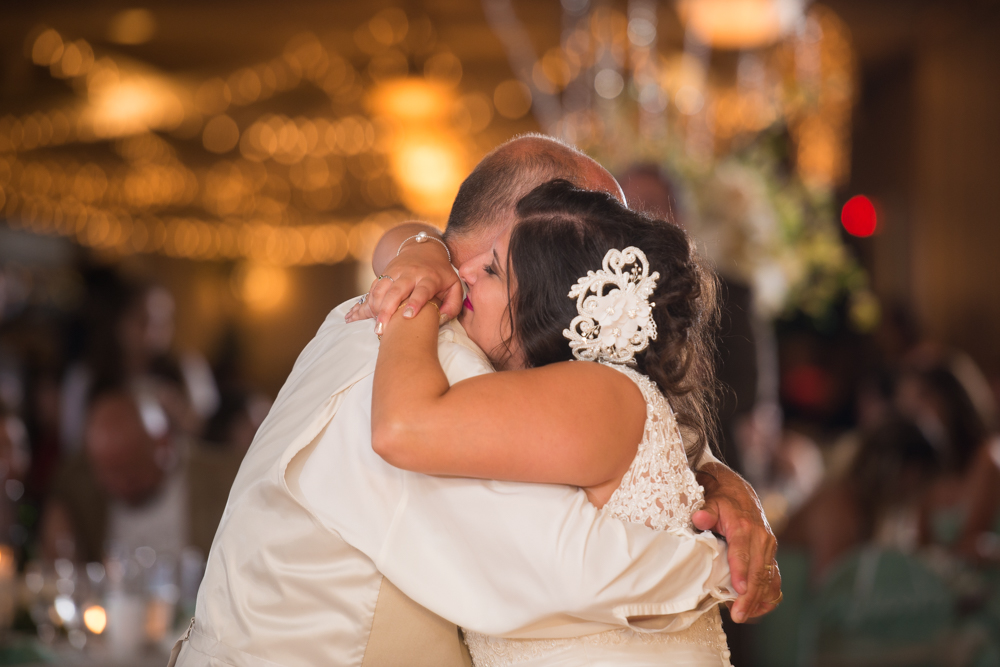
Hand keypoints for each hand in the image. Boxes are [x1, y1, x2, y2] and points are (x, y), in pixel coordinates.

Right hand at [345, 241, 463, 332]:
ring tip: (376, 325)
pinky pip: (374, 287)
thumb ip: (453, 305)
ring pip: (382, 288)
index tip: (408, 316)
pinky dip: (368, 301)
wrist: (424, 250)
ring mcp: (396, 272)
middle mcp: (411, 273)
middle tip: (383, 328)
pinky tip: (365, 315)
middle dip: (388, 309)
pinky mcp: (385, 273)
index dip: (415, 303)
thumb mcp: (454, 287)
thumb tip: (440, 319)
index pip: (422, 290)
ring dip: (376, 307)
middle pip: (397, 290)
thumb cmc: (441, 275)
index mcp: (430, 277)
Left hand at [692, 462, 780, 621]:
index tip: (739, 591)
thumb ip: (705, 512)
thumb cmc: (721, 500)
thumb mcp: (710, 502)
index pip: (742, 553)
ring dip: (759, 599)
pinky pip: (774, 578)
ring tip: (745, 616)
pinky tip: (757, 609)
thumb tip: (699, 519)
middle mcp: (761, 538)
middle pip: (758, 571)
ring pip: (768, 578)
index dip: (740, 573)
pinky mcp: (771, 554)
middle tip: (738, 615)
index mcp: (744, 527)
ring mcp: (769, 547)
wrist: (739, 492)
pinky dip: (768, 594)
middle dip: (750, 596)